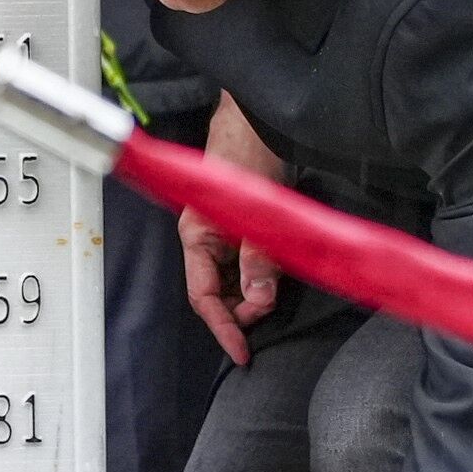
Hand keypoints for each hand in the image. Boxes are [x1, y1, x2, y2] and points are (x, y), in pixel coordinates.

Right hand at [183, 98, 283, 365]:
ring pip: (233, 280)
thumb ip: (257, 260)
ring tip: (274, 292)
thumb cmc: (249, 153)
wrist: (259, 119)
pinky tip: (275, 275)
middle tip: (268, 313)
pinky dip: (260, 275)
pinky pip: (245, 263)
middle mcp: (205, 239)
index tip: (242, 352)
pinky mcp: (241, 227)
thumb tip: (259, 301)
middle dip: (241, 310)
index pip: (203, 297)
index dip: (223, 328)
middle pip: (217, 293)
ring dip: (253, 292)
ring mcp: (222, 234)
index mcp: (196, 236)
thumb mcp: (257, 214)